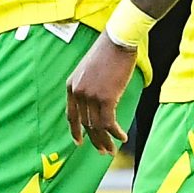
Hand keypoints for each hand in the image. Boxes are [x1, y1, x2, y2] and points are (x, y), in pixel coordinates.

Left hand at [65, 33, 133, 153]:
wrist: (118, 41)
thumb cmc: (108, 52)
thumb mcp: (89, 70)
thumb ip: (88, 86)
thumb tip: (97, 103)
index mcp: (71, 86)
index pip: (71, 115)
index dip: (75, 131)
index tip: (79, 142)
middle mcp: (78, 93)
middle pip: (85, 124)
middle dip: (95, 140)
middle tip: (103, 151)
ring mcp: (90, 96)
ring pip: (97, 126)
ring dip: (105, 140)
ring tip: (112, 150)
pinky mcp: (106, 98)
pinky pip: (108, 122)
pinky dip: (115, 132)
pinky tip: (122, 137)